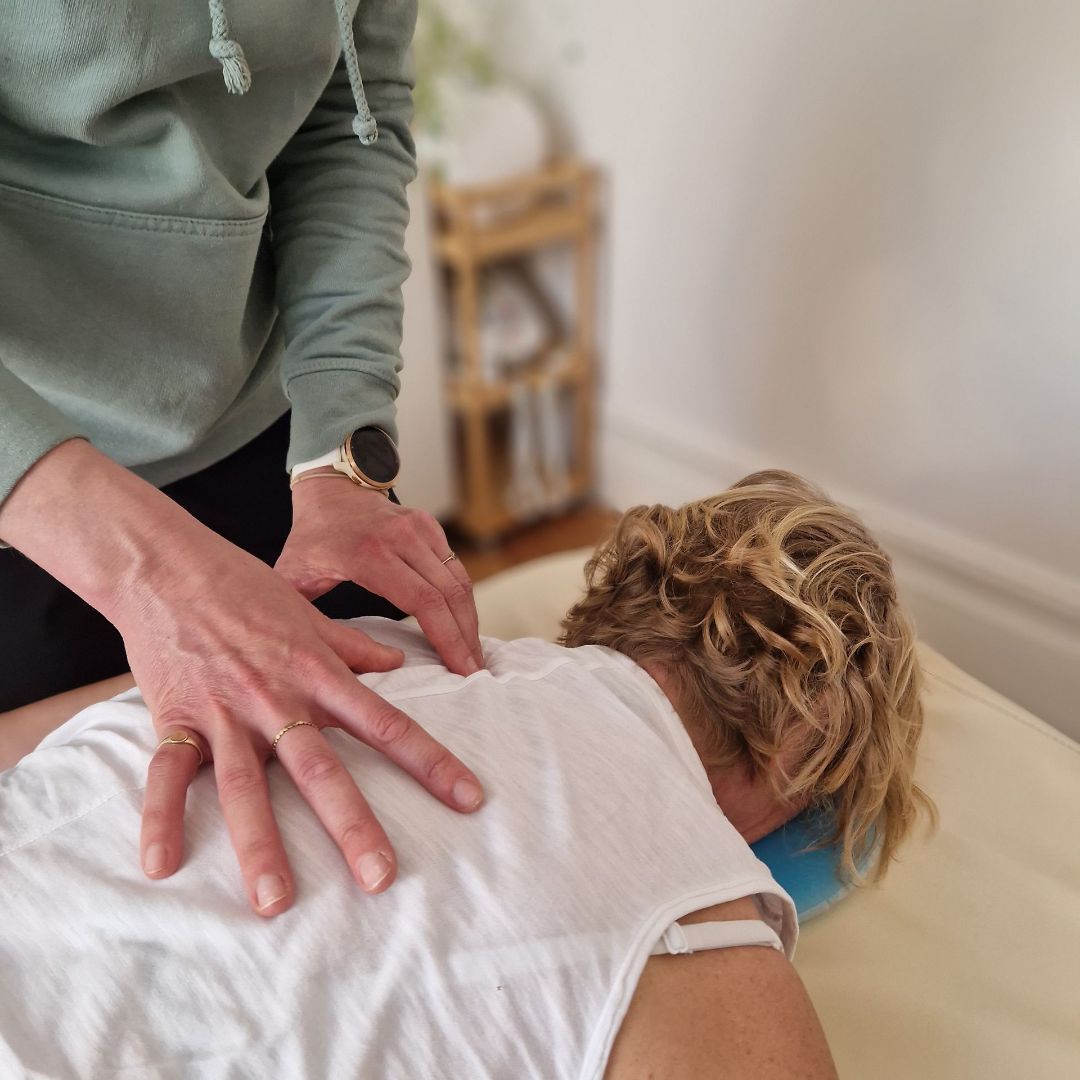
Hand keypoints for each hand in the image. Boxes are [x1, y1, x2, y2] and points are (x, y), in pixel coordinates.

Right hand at [0, 440, 484, 916]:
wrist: (167, 566)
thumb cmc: (245, 588)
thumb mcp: (308, 615)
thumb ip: (353, 646)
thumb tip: (396, 664)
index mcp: (319, 672)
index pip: (386, 724)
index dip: (431, 762)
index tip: (468, 799)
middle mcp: (278, 697)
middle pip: (320, 768)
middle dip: (351, 824)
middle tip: (381, 878)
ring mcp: (225, 712)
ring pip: (246, 785)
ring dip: (260, 843)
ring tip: (276, 900)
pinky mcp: (175, 720)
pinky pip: (167, 775)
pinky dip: (160, 819)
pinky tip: (161, 866)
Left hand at [276, 477, 483, 675]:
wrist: (330, 489)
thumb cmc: (311, 538)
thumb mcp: (295, 576)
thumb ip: (303, 616)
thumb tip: (312, 662)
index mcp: (370, 554)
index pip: (423, 600)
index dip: (446, 638)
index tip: (458, 671)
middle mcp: (402, 537)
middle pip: (450, 595)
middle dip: (465, 638)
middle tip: (472, 673)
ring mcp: (420, 529)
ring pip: (460, 581)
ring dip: (470, 621)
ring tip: (472, 656)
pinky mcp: (431, 527)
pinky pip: (455, 569)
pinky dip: (463, 601)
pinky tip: (463, 626)